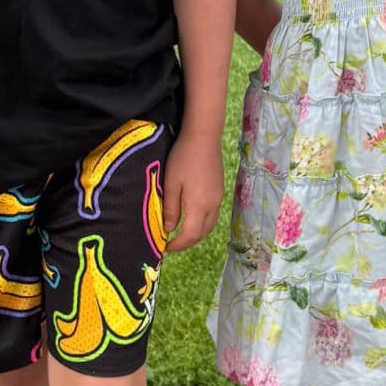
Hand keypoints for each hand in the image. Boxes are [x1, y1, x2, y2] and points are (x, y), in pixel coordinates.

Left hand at [161, 130, 223, 254]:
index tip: (165, 248)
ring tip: (181, 233)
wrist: (203, 137)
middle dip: (188, 242)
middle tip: (172, 244)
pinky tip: (192, 218)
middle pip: (203, 233)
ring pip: (210, 225)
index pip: (190, 235)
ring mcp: (219, 198)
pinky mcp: (220, 190)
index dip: (178, 245)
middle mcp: (213, 205)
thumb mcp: (171, 184)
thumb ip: (171, 209)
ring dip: (197, 234)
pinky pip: (213, 215)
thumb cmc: (183, 159)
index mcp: (199, 206)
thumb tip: (169, 230)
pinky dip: (202, 223)